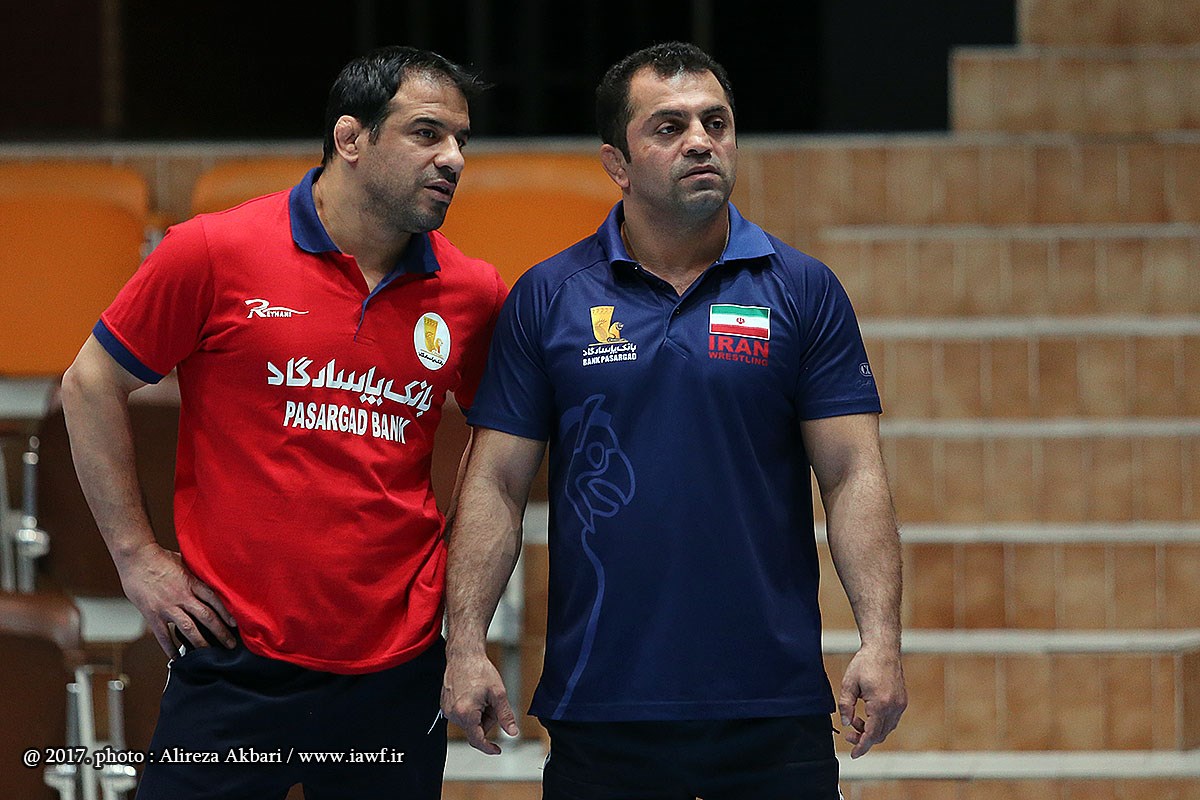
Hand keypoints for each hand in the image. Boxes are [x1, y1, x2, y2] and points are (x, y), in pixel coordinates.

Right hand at [115, 542, 236, 656]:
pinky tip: (176, 658)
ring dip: (201, 643)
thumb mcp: (185, 561)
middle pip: (206, 617)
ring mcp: (167, 607)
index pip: (215, 600)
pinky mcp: (152, 614)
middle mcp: (182, 596)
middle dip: (221, 633)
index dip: (227, 613)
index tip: (235, 624)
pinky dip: (170, 648)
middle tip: (230, 644)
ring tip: (210, 654)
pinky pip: (163, 635)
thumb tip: (211, 574)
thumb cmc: (159, 557)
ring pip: (188, 629)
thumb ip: (196, 572)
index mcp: (192, 582)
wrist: (136, 558)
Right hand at [441, 651, 518, 753]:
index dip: (488, 747)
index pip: (477, 740)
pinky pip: (462, 715)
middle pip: (475, 729)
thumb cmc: (480, 670)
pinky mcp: (445, 705)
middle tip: (491, 701)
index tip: (497, 750)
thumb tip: (512, 733)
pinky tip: (473, 694)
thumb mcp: (498, 694)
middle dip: (487, 719)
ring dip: (479, 714)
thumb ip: (505, 716)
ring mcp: (447, 710)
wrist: (464, 655)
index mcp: (466, 713)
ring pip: (469, 722)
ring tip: (481, 695)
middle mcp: (453, 714)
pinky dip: (471, 709)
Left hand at [838, 644, 905, 757]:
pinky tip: (867, 714)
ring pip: (886, 729)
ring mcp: (900, 704)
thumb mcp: (848, 684)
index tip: (853, 754)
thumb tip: (846, 723)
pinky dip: (879, 723)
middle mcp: (894, 707)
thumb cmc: (865, 663)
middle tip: (849, 734)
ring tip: (855, 720)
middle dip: (863, 738)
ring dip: (871, 730)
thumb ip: (846, 706)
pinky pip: (891, 720)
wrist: (883, 649)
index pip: (871, 734)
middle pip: (879, 735)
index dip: (861, 746)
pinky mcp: (902, 701)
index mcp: (880, 704)